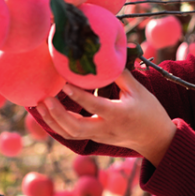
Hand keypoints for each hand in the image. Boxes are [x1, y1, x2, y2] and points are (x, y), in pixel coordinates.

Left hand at [37, 69, 176, 165]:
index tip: (64, 84)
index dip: (78, 96)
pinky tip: (47, 112)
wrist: (155, 139)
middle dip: (57, 114)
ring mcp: (99, 136)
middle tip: (44, 98)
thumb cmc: (149, 111)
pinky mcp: (94, 138)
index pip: (95, 106)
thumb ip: (121, 74)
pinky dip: (57, 124)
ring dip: (52, 120)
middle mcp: (106, 128)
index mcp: (119, 114)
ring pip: (70, 133)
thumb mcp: (139, 91)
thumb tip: (107, 56)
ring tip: (40, 104)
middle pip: (75, 128)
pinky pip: (71, 134)